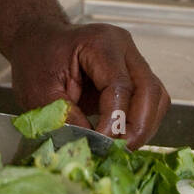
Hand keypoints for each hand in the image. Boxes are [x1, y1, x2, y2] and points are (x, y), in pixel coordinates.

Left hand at [8, 20, 169, 148]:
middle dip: (139, 126)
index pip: (120, 85)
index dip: (114, 119)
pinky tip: (123, 135)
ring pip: (157, 96)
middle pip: (150, 89)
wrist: (39, 42)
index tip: (101, 143)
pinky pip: (152, 100)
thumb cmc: (36, 60)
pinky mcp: (135, 74)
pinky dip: (143, 121)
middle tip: (119, 151)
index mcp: (100, 43)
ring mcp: (133, 59)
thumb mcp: (38, 91)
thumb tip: (91, 143)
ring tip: (121, 146)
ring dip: (145, 126)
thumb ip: (63, 117)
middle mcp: (124, 48)